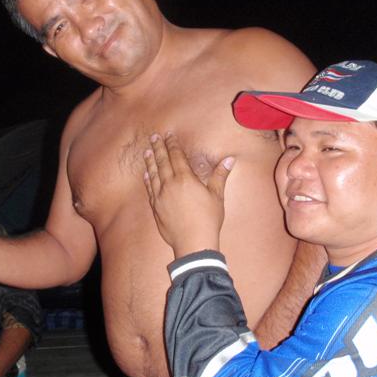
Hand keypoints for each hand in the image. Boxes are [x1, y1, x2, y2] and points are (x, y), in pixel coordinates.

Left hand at [143, 133, 233, 257]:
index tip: (168, 135)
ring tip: (147, 152)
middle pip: (162, 162)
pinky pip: (150, 189)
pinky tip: (146, 174)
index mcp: (185, 179)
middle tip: (153, 137)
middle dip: (158, 148)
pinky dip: (147, 179)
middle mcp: (170, 184)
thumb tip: (230, 160)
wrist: (193, 242)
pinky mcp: (156, 208)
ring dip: (150, 161)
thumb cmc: (208, 219)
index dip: (172, 144)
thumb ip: (220, 176)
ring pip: (153, 174)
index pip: (177, 156)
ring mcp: (161, 196)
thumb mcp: (217, 196)